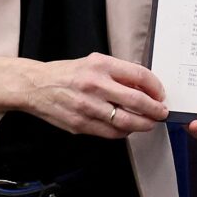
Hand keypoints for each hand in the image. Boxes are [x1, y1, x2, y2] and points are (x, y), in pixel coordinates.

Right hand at [21, 53, 168, 137]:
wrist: (35, 86)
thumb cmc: (66, 74)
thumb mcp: (93, 63)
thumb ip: (118, 73)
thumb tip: (144, 86)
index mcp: (100, 66)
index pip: (139, 75)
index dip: (156, 87)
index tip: (160, 94)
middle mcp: (95, 85)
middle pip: (137, 101)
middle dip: (155, 110)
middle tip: (161, 113)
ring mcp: (88, 107)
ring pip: (126, 122)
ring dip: (143, 124)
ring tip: (148, 123)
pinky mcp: (81, 124)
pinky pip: (111, 133)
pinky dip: (123, 132)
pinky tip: (127, 128)